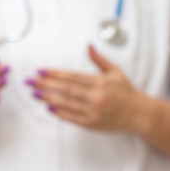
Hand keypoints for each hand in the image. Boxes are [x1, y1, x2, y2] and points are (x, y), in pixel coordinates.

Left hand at [26, 45, 143, 131]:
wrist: (139, 114)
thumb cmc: (126, 92)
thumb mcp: (115, 72)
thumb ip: (99, 60)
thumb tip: (88, 46)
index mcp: (100, 82)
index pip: (72, 77)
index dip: (54, 74)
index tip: (40, 71)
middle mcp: (96, 97)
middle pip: (65, 89)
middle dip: (45, 85)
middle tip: (30, 82)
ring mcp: (94, 112)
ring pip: (66, 104)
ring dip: (48, 98)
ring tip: (35, 94)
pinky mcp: (92, 124)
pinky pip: (72, 118)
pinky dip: (60, 113)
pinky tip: (49, 108)